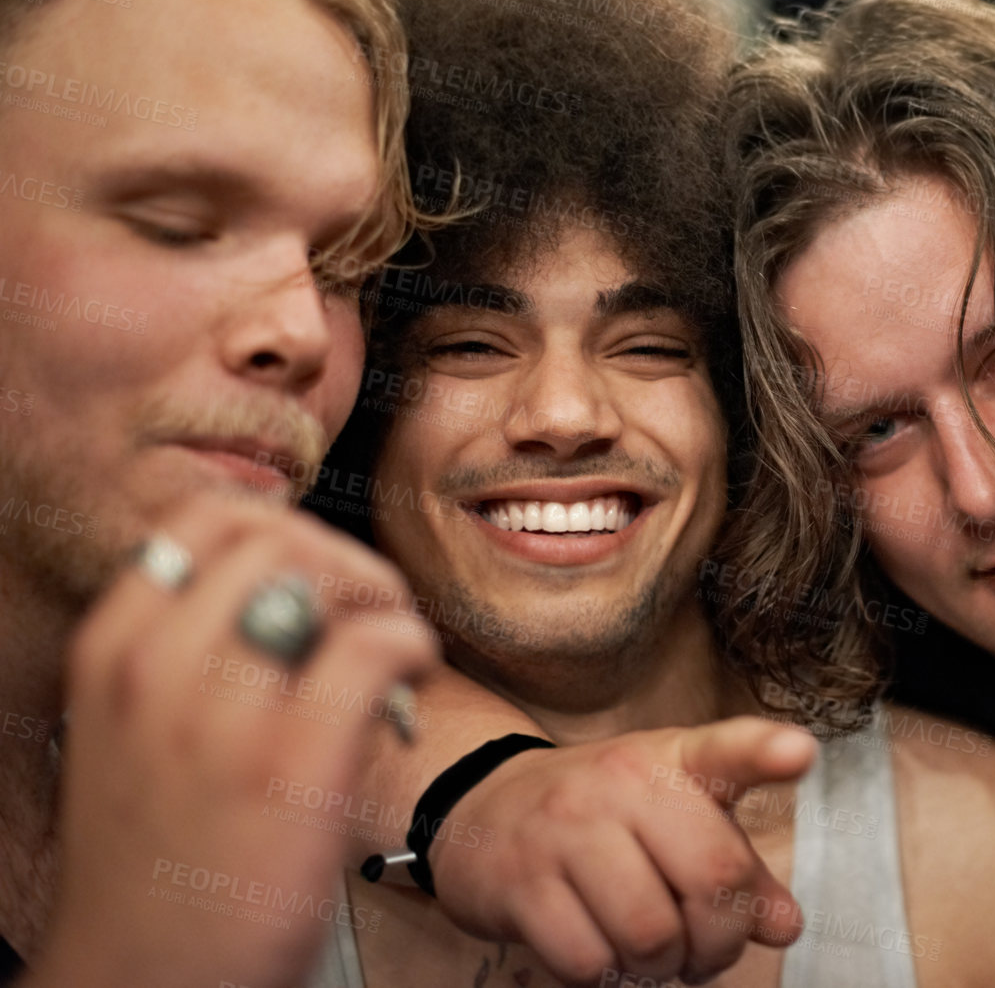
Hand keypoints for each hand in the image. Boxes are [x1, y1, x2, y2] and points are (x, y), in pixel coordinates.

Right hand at [26, 493, 438, 987]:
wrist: (142, 979)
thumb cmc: (157, 861)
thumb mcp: (139, 732)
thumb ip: (193, 657)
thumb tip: (295, 597)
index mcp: (115, 649)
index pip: (204, 518)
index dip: (284, 531)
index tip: (320, 578)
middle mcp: (159, 662)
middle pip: (275, 532)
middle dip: (344, 560)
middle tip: (372, 612)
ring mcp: (223, 707)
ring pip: (325, 570)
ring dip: (381, 596)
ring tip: (391, 652)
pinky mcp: (293, 756)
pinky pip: (378, 643)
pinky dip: (412, 647)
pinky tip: (409, 687)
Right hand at [430, 716, 816, 985]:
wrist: (483, 809)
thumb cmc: (603, 818)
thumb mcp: (674, 818)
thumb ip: (736, 866)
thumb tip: (783, 925)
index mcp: (670, 761)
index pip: (724, 749)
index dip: (764, 753)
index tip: (800, 754)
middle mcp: (621, 783)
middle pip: (712, 878)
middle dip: (721, 940)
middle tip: (704, 952)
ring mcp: (565, 829)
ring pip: (651, 935)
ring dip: (662, 969)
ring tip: (652, 956)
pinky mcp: (519, 883)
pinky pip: (589, 963)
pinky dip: (607, 979)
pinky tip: (601, 954)